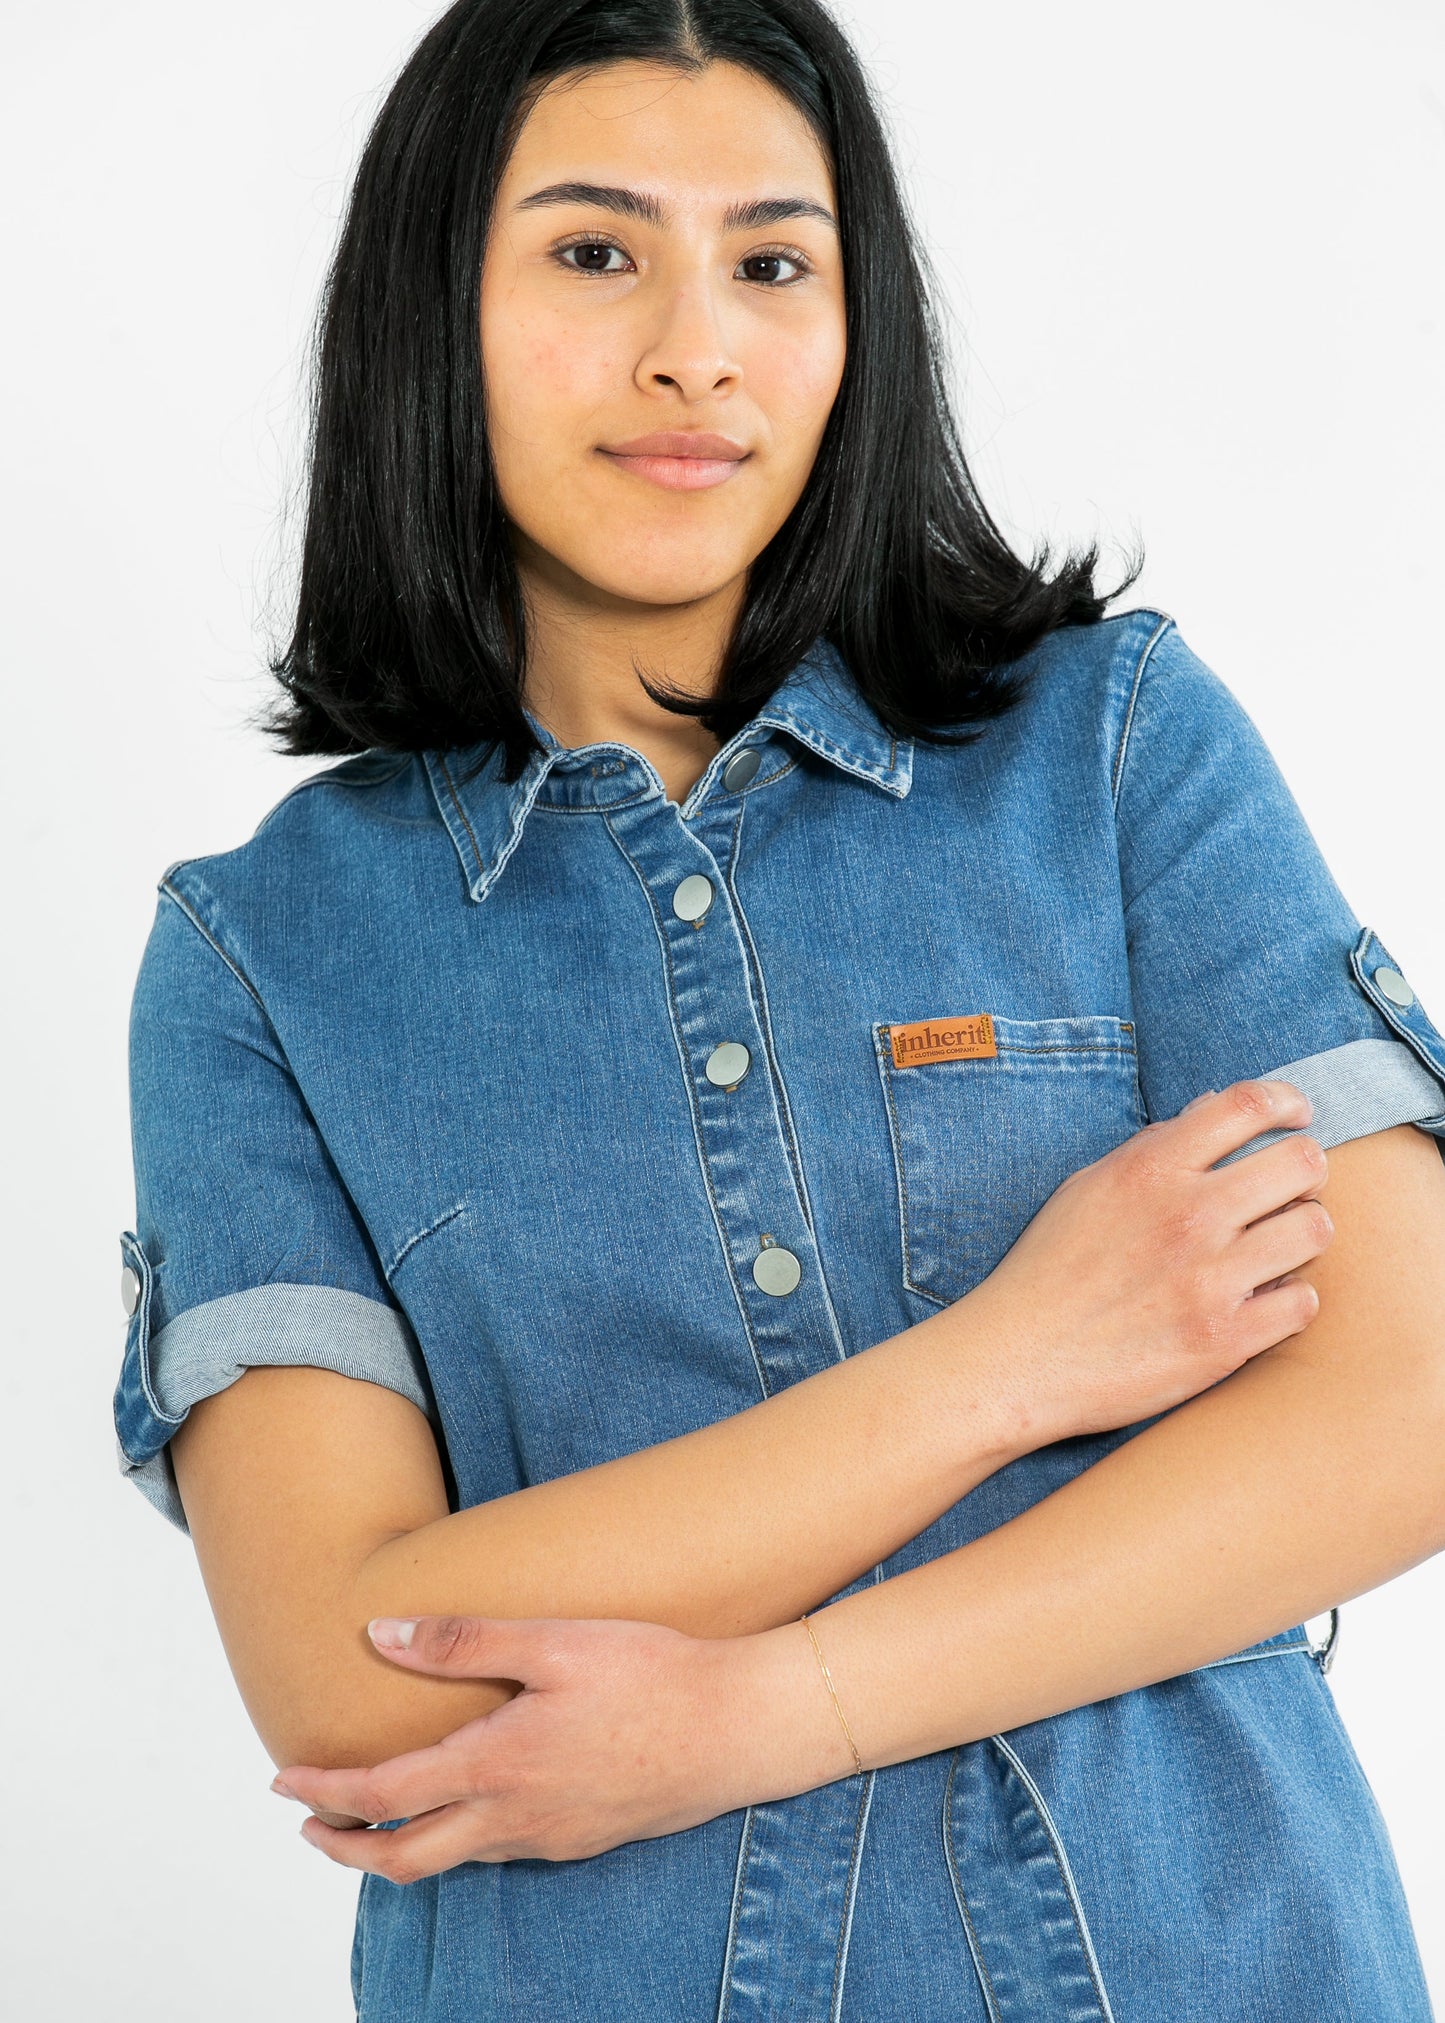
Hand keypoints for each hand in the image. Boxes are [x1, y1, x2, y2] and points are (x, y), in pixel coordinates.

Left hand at [269, 1613, 837, 1878]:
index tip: (281, 1783)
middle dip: (345, 1848)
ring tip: (378, 1817)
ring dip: (400, 1847)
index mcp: (495, 1766)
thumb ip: (464, 1641)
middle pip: (404, 1859)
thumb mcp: (553, 1641)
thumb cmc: (651, 1675)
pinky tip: (472, 1806)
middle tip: (310, 1825)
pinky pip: (501, 1852)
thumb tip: (380, 1632)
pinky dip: (460, 1840)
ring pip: (454, 1861)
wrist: (738, 1729)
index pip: (383, 1795)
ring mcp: (551, 1837)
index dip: (323, 1790)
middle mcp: (514, 1817)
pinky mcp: (584, 1838)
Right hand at [968, 1077, 1331, 1442]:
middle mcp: (1187, 1216)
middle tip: (1289, 1191)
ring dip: (1303, 1235)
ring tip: (1278, 1248)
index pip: (1249, 1104)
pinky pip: (1303, 1304)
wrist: (1020, 1359)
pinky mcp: (1224, 1341)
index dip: (1287, 1101)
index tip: (1295, 1117)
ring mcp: (1209, 1280)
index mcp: (1150, 1169)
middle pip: (1303, 1163)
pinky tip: (1262, 1301)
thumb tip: (1211, 1109)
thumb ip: (1152, 1148)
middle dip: (1305, 1172)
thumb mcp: (1089, 1187)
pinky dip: (1289, 1301)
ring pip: (1315, 1230)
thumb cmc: (1051, 1268)